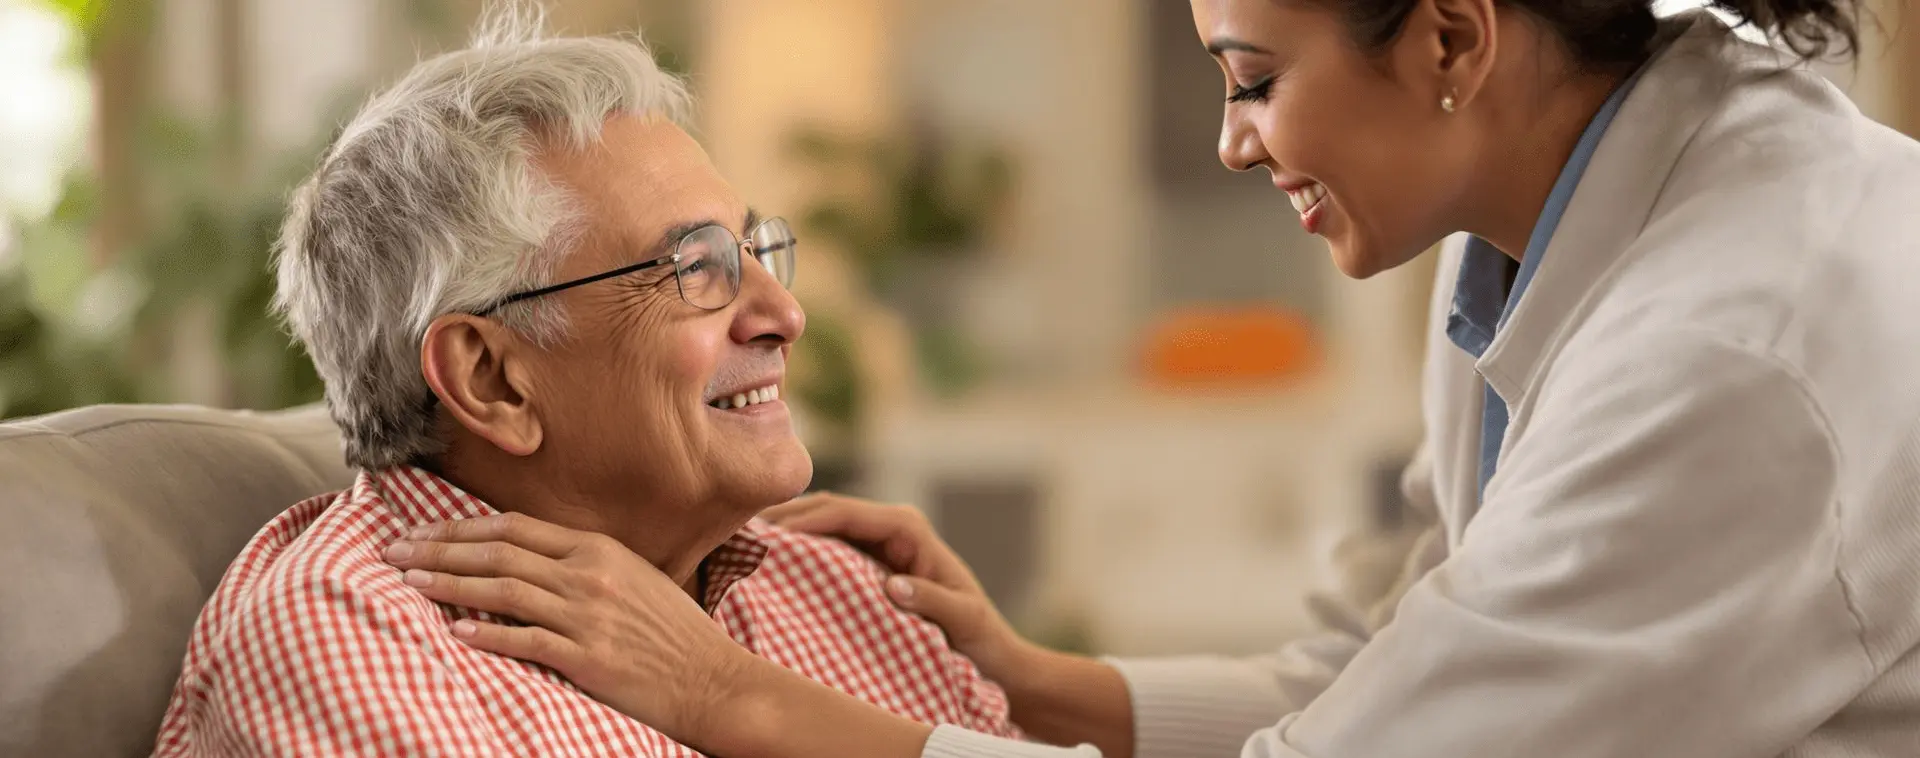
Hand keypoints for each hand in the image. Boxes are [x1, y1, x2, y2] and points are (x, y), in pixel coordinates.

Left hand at [381, 513, 752, 742]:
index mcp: (598, 549)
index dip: (461, 527)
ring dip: (449, 585)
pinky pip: (526, 642)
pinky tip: (455, 632)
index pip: (514, 528)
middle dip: (439, 550)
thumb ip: (583, 565)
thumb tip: (526, 562)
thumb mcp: (633, 579)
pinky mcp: (588, 658)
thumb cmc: (674, 632)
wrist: (713, 678)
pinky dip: (487, 635)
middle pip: (497, 554)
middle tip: (395, 552)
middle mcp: (589, 575)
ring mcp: (588, 616)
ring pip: (502, 591)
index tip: (423, 532)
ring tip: (409, 584)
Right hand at [761, 493, 1039, 683]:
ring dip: (782, 531)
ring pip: (819, 525)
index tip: (766, 532)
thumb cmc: (980, 636)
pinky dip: (795, 551)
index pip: (846, 513)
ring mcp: (876, 543)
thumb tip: (890, 584)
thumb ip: (931, 599)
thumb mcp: (963, 618)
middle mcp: (891, 526)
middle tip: (733, 531)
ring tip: (737, 544)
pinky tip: (763, 565)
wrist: (990, 653)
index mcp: (909, 529)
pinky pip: (824, 549)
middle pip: (825, 509)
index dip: (804, 518)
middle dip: (782, 516)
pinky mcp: (867, 563)